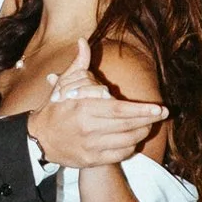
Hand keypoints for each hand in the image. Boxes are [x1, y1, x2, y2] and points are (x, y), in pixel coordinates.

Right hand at [25, 56, 163, 170]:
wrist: (39, 139)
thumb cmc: (55, 108)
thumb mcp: (64, 84)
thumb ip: (79, 64)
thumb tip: (83, 41)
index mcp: (84, 108)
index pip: (120, 110)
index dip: (142, 110)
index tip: (159, 108)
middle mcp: (89, 129)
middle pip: (127, 126)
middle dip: (148, 120)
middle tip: (162, 114)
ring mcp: (91, 147)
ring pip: (126, 142)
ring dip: (141, 133)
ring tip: (148, 124)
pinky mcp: (92, 160)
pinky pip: (119, 155)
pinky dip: (130, 147)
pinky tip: (133, 139)